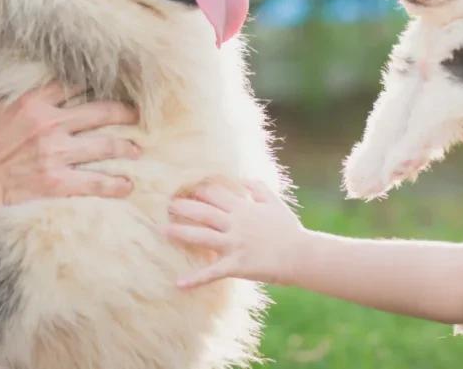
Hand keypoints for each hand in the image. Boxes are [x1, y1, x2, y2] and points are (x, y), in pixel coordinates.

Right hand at [0, 82, 140, 208]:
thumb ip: (27, 93)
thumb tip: (52, 81)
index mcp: (35, 102)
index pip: (76, 84)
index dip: (98, 83)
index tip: (114, 85)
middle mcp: (50, 124)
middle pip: (101, 111)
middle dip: (125, 112)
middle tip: (138, 115)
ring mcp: (55, 153)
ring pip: (104, 145)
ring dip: (126, 147)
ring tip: (137, 149)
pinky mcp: (56, 181)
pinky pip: (93, 182)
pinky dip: (114, 185)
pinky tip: (128, 186)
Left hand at [165, 178, 304, 288]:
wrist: (300, 254)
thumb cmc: (288, 229)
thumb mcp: (275, 203)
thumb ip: (259, 188)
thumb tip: (245, 178)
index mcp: (244, 208)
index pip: (217, 194)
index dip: (200, 190)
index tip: (184, 187)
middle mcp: (236, 224)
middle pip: (204, 212)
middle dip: (184, 207)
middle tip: (165, 204)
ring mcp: (234, 244)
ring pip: (202, 237)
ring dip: (181, 233)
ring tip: (162, 230)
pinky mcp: (236, 265)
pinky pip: (212, 273)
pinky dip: (195, 279)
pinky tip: (178, 284)